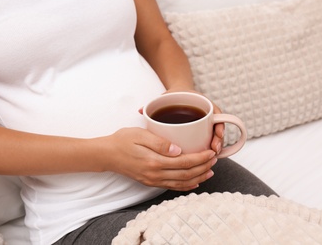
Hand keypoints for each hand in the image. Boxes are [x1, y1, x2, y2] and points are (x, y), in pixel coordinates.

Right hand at [102, 127, 216, 190]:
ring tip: (210, 171)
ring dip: (198, 177)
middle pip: (186, 174)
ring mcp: (153, 180)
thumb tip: (179, 150)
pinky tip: (194, 182)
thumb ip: (160, 143)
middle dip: (203, 167)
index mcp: (155, 161)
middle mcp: (155, 174)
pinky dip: (185, 186)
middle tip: (214, 159)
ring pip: (181, 183)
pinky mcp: (150, 182)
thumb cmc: (122, 141)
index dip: (200, 158)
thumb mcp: (140, 135)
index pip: (184, 162)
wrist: (106, 155)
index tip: (211, 152)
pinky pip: (172, 186)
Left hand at [140, 89, 224, 154]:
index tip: (217, 133)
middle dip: (218, 140)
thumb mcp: (165, 97)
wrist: (177, 94)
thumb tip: (141, 110)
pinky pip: (209, 140)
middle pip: (218, 128)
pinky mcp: (203, 131)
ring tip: (212, 157)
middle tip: (214, 150)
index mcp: (201, 103)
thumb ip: (154, 104)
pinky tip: (206, 159)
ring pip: (215, 136)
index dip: (219, 125)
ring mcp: (206, 123)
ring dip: (216, 146)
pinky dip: (209, 149)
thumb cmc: (173, 96)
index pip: (216, 114)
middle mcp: (206, 114)